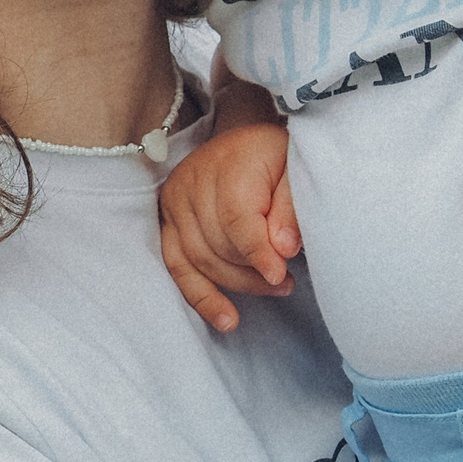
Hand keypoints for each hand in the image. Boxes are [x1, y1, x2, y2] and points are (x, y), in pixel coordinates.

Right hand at [157, 121, 297, 331]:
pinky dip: (201, 296)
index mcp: (229, 162)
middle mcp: (193, 180)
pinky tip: (226, 318)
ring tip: (271, 289)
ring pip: (199, 259)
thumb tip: (283, 249)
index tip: (281, 276)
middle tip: (287, 282)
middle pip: (217, 243)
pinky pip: (177, 265)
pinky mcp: (167, 220)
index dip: (258, 253)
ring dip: (236, 285)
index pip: (236, 218)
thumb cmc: (275, 157)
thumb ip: (291, 207)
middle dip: (253, 272)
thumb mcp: (295, 170)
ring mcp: (175, 201)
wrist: (246, 143)